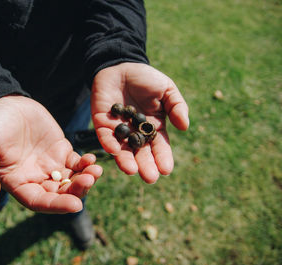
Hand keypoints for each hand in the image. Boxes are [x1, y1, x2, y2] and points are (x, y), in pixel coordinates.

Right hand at [0, 95, 101, 212]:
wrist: (3, 102)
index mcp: (17, 183)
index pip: (39, 201)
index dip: (56, 205)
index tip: (75, 205)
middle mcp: (36, 178)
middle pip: (59, 193)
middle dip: (76, 191)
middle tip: (88, 181)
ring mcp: (50, 165)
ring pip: (71, 180)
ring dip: (85, 179)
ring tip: (95, 171)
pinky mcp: (60, 150)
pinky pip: (76, 163)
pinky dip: (85, 164)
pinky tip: (92, 160)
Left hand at [91, 63, 188, 182]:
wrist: (121, 65)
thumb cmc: (146, 78)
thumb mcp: (167, 90)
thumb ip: (177, 107)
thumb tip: (185, 127)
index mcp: (153, 128)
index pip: (159, 147)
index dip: (162, 158)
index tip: (166, 170)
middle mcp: (135, 133)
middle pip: (141, 153)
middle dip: (145, 165)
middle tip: (150, 178)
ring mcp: (118, 130)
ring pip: (122, 149)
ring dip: (126, 161)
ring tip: (132, 171)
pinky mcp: (102, 124)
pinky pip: (105, 136)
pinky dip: (109, 144)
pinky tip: (115, 152)